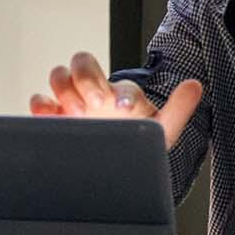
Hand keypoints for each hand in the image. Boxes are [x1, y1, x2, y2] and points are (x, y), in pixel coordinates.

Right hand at [28, 51, 201, 147]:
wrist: (114, 171)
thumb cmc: (136, 145)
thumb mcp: (160, 132)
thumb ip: (178, 109)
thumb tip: (195, 85)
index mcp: (120, 93)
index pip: (118, 79)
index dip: (120, 90)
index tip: (123, 105)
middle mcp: (95, 92)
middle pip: (82, 62)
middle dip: (87, 79)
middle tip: (95, 103)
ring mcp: (72, 103)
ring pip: (59, 75)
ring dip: (64, 88)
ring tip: (75, 112)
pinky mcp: (52, 118)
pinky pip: (39, 101)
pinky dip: (40, 105)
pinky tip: (49, 117)